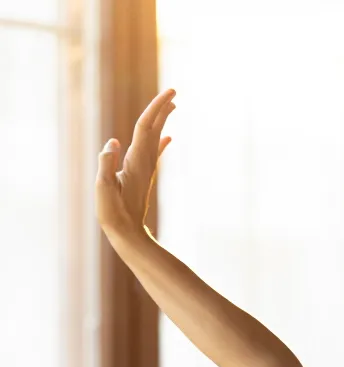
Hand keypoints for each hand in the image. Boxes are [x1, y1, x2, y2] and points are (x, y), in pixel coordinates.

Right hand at [95, 88, 175, 235]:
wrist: (128, 233)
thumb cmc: (113, 212)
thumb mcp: (104, 188)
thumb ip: (106, 164)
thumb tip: (111, 142)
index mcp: (135, 160)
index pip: (145, 126)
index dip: (156, 108)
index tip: (171, 93)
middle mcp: (144, 162)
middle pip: (153, 128)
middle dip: (163, 109)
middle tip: (174, 91)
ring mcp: (145, 169)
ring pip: (155, 138)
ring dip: (162, 121)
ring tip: (172, 106)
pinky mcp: (143, 176)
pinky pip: (153, 153)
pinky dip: (161, 142)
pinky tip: (168, 138)